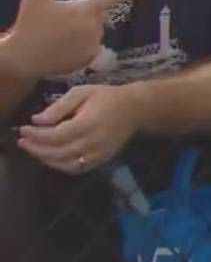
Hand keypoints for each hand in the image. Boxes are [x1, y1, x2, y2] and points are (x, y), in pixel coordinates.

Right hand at [0, 0, 153, 78]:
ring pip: (95, 32)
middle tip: (62, 21)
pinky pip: (91, 48)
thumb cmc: (29, 25)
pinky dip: (81, 48)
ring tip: (60, 36)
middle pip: (99, 16)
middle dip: (86, 16)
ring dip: (83, 33)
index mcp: (85, 8)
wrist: (23, 57)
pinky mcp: (90, 57)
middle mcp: (94, 25)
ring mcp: (94, 42)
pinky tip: (64, 49)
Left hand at [17, 83, 145, 174]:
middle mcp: (94, 142)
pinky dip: (61, 166)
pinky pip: (78, 169)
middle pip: (58, 152)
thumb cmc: (107, 97)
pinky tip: (52, 158)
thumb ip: (59, 106)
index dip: (36, 136)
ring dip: (47, 160)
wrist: (136, 109)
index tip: (23, 129)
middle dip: (36, 149)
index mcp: (88, 123)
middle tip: (23, 142)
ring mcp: (99, 154)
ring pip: (66, 164)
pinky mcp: (102, 160)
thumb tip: (37, 120)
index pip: (55, 136)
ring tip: (34, 150)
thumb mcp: (82, 92)